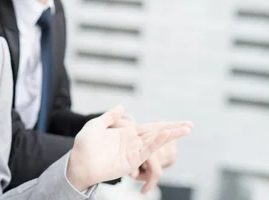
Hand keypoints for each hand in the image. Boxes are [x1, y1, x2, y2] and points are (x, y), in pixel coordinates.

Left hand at [65, 105, 191, 191]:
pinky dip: (156, 142)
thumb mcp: (96, 125)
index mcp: (126, 133)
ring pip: (156, 141)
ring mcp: (133, 152)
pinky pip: (146, 151)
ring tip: (185, 129)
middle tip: (190, 125)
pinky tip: (165, 134)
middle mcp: (133, 142)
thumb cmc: (84, 145)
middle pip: (157, 133)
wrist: (78, 161)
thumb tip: (122, 106)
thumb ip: (110, 116)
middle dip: (174, 129)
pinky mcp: (131, 161)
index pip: (149, 127)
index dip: (164, 124)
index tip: (179, 122)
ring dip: (170, 135)